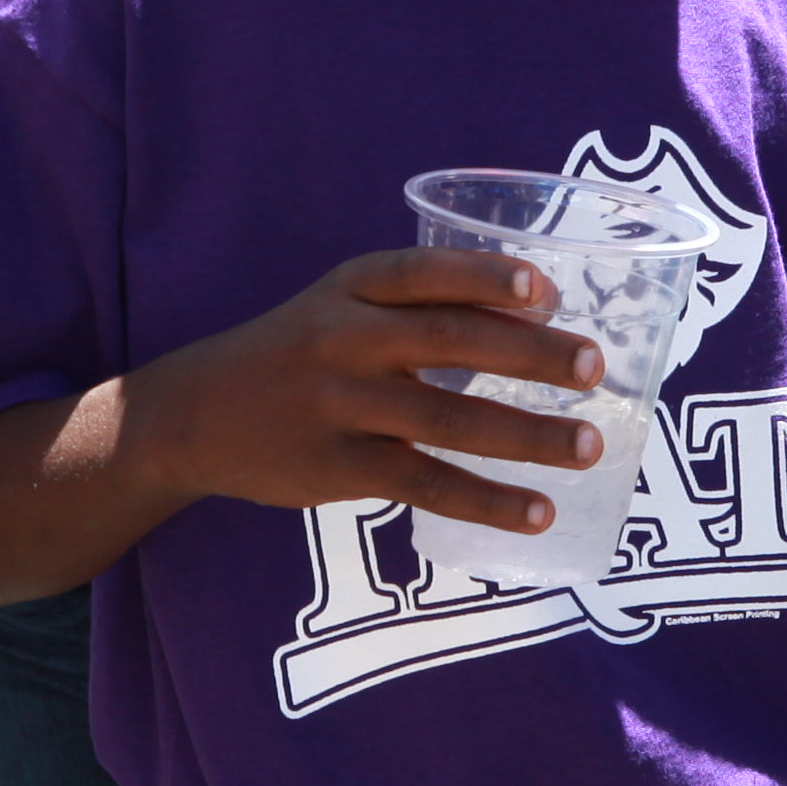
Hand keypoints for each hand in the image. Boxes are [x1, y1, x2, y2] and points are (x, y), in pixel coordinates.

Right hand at [129, 249, 613, 535]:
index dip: (485, 276)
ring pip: (451, 420)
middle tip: (595, 367)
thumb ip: (415, 307)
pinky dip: (488, 501)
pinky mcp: (340, 468)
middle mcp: (345, 340)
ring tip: (590, 446)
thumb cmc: (292, 354)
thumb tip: (535, 315)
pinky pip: (427, 484)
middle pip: (451, 341)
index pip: (424, 273)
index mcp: (349, 289)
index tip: (546, 289)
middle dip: (531, 354)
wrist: (191, 416)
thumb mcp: (336, 308)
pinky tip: (537, 512)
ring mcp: (341, 407)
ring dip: (529, 435)